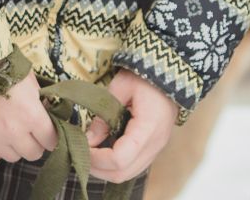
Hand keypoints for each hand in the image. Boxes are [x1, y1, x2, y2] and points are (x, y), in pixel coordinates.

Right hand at [0, 72, 56, 166]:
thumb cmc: (0, 65)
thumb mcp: (27, 78)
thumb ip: (38, 99)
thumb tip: (45, 112)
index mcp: (31, 114)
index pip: (51, 141)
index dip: (48, 136)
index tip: (43, 131)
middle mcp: (14, 130)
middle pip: (33, 153)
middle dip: (32, 143)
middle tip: (24, 130)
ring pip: (12, 157)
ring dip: (11, 146)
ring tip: (4, 129)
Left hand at [85, 69, 177, 183]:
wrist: (169, 76)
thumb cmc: (143, 78)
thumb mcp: (119, 89)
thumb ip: (104, 116)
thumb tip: (88, 140)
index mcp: (147, 129)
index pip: (120, 159)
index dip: (97, 158)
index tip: (81, 146)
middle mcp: (154, 146)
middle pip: (123, 173)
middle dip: (98, 168)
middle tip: (80, 152)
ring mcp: (155, 149)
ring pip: (128, 174)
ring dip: (106, 169)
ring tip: (89, 153)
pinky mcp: (153, 148)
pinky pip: (133, 166)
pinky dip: (116, 165)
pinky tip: (102, 151)